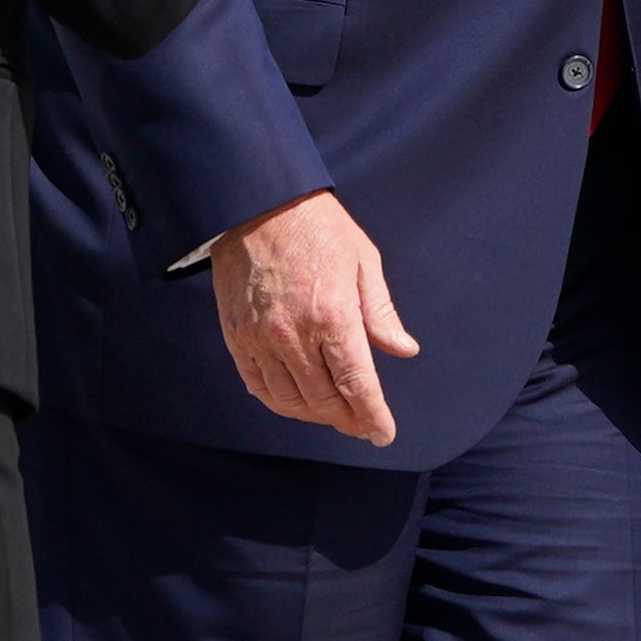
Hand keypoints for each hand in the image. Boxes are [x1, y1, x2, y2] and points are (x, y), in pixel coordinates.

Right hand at [209, 187, 419, 445]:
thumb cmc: (319, 228)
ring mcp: (260, 339)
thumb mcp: (363, 261)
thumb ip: (381, 312)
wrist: (256, 205)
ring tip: (335, 414)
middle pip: (323, 399)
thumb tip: (404, 350)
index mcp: (333, 314)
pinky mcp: (236, 337)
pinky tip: (297, 402)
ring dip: (315, 415)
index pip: (356, 382)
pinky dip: (280, 403)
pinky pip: (258, 386)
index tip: (384, 434)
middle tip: (363, 425)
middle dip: (347, 419)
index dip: (372, 414)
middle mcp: (294, 334)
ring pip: (289, 400)